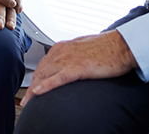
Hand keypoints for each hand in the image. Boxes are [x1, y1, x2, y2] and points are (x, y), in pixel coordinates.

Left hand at [22, 31, 136, 104]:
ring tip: (27, 103)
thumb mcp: (85, 49)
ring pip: (45, 75)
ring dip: (34, 90)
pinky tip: (38, 93)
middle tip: (25, 101)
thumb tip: (69, 64)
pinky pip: (58, 78)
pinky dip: (47, 86)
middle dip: (31, 87)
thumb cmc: (108, 47)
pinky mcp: (79, 67)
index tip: (32, 89)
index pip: (44, 64)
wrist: (123, 45)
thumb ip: (74, 56)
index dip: (36, 78)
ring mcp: (70, 59)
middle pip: (41, 71)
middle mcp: (63, 51)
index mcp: (64, 47)